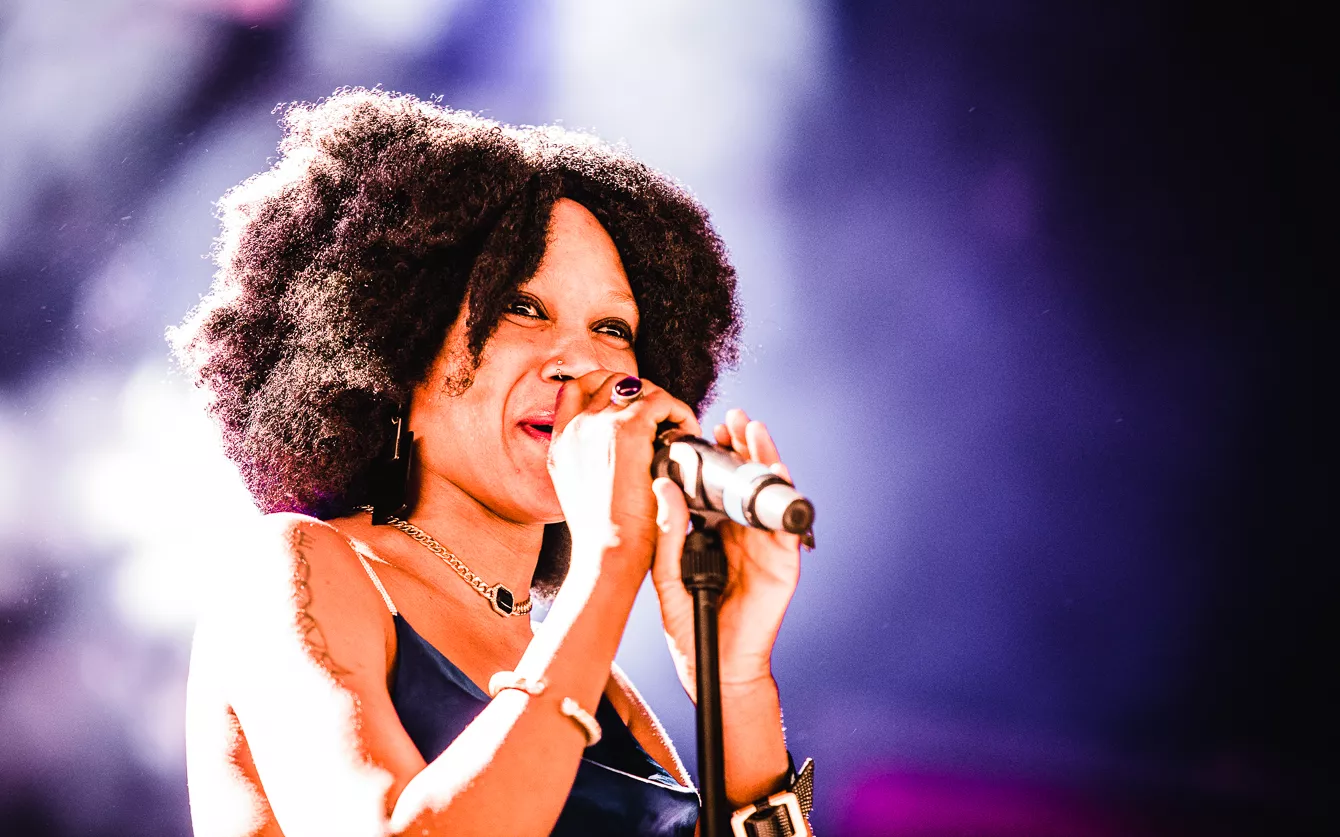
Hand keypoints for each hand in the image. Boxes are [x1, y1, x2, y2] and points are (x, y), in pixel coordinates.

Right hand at [547, 371, 701, 582]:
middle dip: (641, 394)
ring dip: (662, 404)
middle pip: (611, 381)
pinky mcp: (628, 429)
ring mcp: (600, 425)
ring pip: (638, 387)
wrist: (606, 553)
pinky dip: (680, 413)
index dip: (606, 387)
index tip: (631, 406)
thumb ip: (589, 461)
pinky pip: (661, 401)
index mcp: (561, 443)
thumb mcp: (580, 492)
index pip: (576, 388)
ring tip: (677, 431)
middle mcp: (576, 428)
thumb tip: (614, 447)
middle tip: (662, 422)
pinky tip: (686, 435)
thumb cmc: (604, 535)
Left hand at [649, 409, 802, 697]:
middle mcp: (739, 531)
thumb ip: (667, 533)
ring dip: (765, 459)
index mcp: (712, 531)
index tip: (707, 430)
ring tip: (754, 431)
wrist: (715, 662)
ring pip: (768, 493)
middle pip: (746, 480)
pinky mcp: (782, 561)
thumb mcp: (667, 574)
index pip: (717, 484)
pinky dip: (784, 496)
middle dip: (743, 446)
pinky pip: (786, 524)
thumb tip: (663, 488)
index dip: (716, 455)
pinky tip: (777, 472)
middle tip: (734, 419)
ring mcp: (763, 544)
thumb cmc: (690, 622)